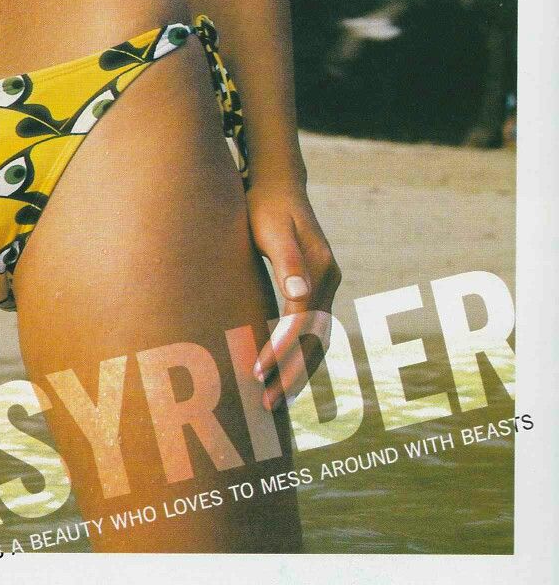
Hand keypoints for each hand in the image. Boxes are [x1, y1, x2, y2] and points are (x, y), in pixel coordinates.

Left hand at [244, 179, 340, 411]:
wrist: (276, 181)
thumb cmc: (265, 204)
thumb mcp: (271, 229)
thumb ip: (287, 261)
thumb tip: (298, 294)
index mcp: (321, 268)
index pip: (301, 322)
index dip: (280, 349)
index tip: (255, 370)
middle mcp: (329, 280)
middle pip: (316, 339)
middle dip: (292, 374)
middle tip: (265, 402)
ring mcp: (326, 285)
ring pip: (317, 340)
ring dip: (298, 372)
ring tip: (274, 399)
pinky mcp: (316, 287)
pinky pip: (312, 331)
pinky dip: (300, 355)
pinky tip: (283, 372)